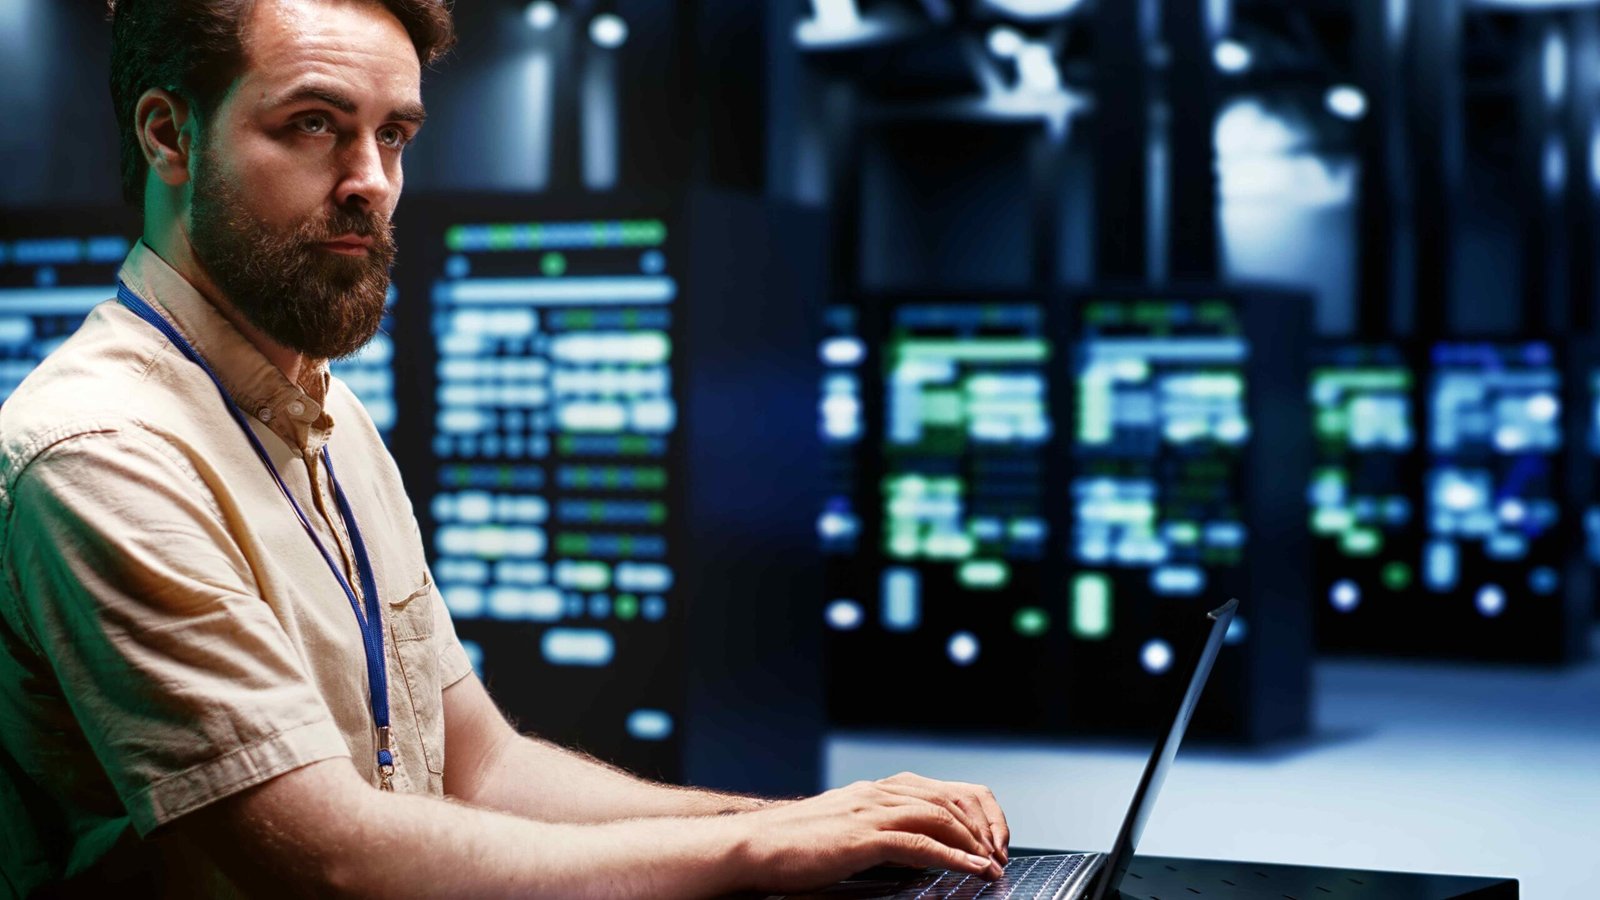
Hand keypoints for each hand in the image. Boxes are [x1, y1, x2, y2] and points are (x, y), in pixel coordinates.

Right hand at [727, 773, 1009, 893]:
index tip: (989, 837)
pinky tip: (972, 870)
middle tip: (1001, 853)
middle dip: (982, 825)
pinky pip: (921, 844)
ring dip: (974, 842)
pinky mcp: (863, 837)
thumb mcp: (842, 832)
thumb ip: (877, 833)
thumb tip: (915, 852)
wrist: (752, 848)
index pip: (938, 788)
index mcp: (873, 791)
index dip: (972, 810)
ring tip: (993, 865)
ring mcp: (870, 811)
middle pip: (948, 797)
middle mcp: (876, 793)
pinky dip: (954, 856)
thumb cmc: (790, 848)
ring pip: (940, 816)